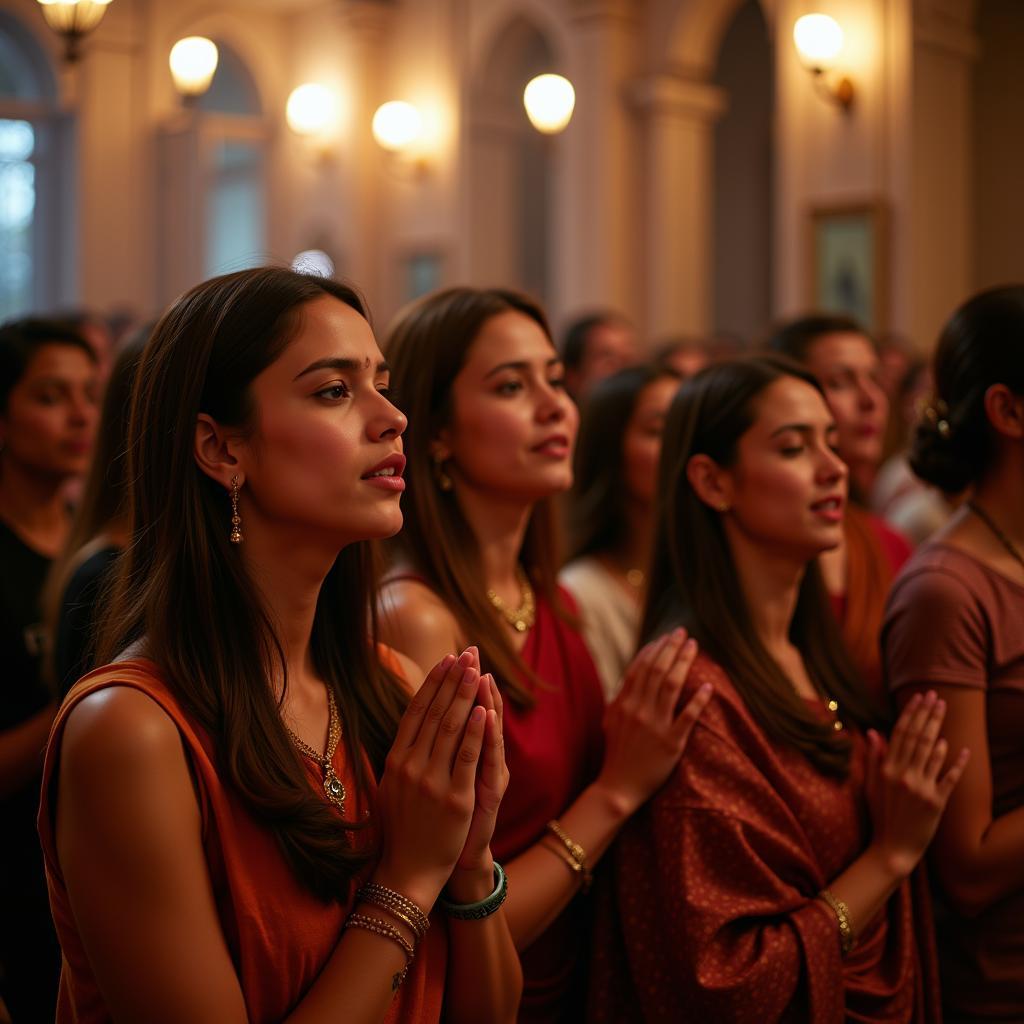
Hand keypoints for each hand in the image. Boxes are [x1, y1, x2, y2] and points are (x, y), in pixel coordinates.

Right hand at [373, 648, 486, 909]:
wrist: (407, 872)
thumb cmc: (402, 828)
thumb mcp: (391, 786)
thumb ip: (402, 755)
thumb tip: (410, 723)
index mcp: (395, 760)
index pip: (416, 712)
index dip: (432, 683)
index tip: (446, 659)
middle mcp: (411, 766)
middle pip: (435, 713)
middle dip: (452, 680)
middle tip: (466, 652)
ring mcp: (432, 782)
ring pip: (451, 728)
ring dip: (464, 695)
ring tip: (475, 669)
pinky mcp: (454, 799)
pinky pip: (466, 758)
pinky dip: (475, 731)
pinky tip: (482, 709)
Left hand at [454, 672, 508, 874]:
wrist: (450, 864)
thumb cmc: (443, 822)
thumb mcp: (440, 780)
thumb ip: (439, 748)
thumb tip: (424, 716)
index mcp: (470, 756)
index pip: (467, 710)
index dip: (462, 684)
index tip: (456, 655)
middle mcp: (483, 761)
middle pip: (479, 713)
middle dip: (472, 682)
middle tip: (471, 652)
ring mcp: (488, 777)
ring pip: (486, 731)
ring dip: (482, 699)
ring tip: (479, 672)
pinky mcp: (488, 795)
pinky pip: (486, 760)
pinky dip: (486, 736)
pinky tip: (485, 714)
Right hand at [596, 628, 711, 815]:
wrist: (618, 788)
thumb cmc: (616, 754)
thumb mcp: (610, 720)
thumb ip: (620, 698)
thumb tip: (630, 677)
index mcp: (623, 703)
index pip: (639, 668)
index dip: (653, 650)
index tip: (665, 637)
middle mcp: (638, 710)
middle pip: (657, 670)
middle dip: (670, 648)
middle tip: (683, 632)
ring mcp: (654, 726)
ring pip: (671, 686)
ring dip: (683, 663)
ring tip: (694, 647)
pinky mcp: (670, 743)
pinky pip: (687, 717)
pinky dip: (697, 700)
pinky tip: (708, 687)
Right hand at [865, 690, 969, 878]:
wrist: (893, 848)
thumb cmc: (881, 815)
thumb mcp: (871, 785)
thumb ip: (873, 758)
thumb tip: (873, 732)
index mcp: (886, 769)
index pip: (900, 734)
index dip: (910, 714)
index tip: (918, 698)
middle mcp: (903, 775)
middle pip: (917, 737)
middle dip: (927, 715)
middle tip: (936, 697)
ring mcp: (920, 788)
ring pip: (932, 752)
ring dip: (939, 729)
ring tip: (944, 711)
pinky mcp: (936, 803)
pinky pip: (948, 778)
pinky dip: (956, 763)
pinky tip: (962, 749)